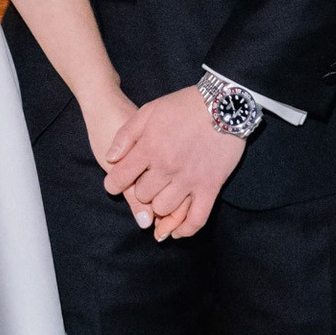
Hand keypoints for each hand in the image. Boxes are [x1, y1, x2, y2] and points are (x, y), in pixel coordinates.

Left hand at [102, 84, 242, 241]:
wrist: (225, 104)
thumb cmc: (185, 105)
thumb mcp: (149, 111)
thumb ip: (126, 136)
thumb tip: (110, 158)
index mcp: (149, 148)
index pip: (120, 179)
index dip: (114, 184)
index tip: (117, 184)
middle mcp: (167, 167)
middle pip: (142, 196)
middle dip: (140, 191)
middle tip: (147, 182)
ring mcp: (190, 179)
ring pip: (164, 209)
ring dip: (160, 205)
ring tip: (163, 195)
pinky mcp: (211, 186)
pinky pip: (196, 218)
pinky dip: (184, 229)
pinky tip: (176, 231)